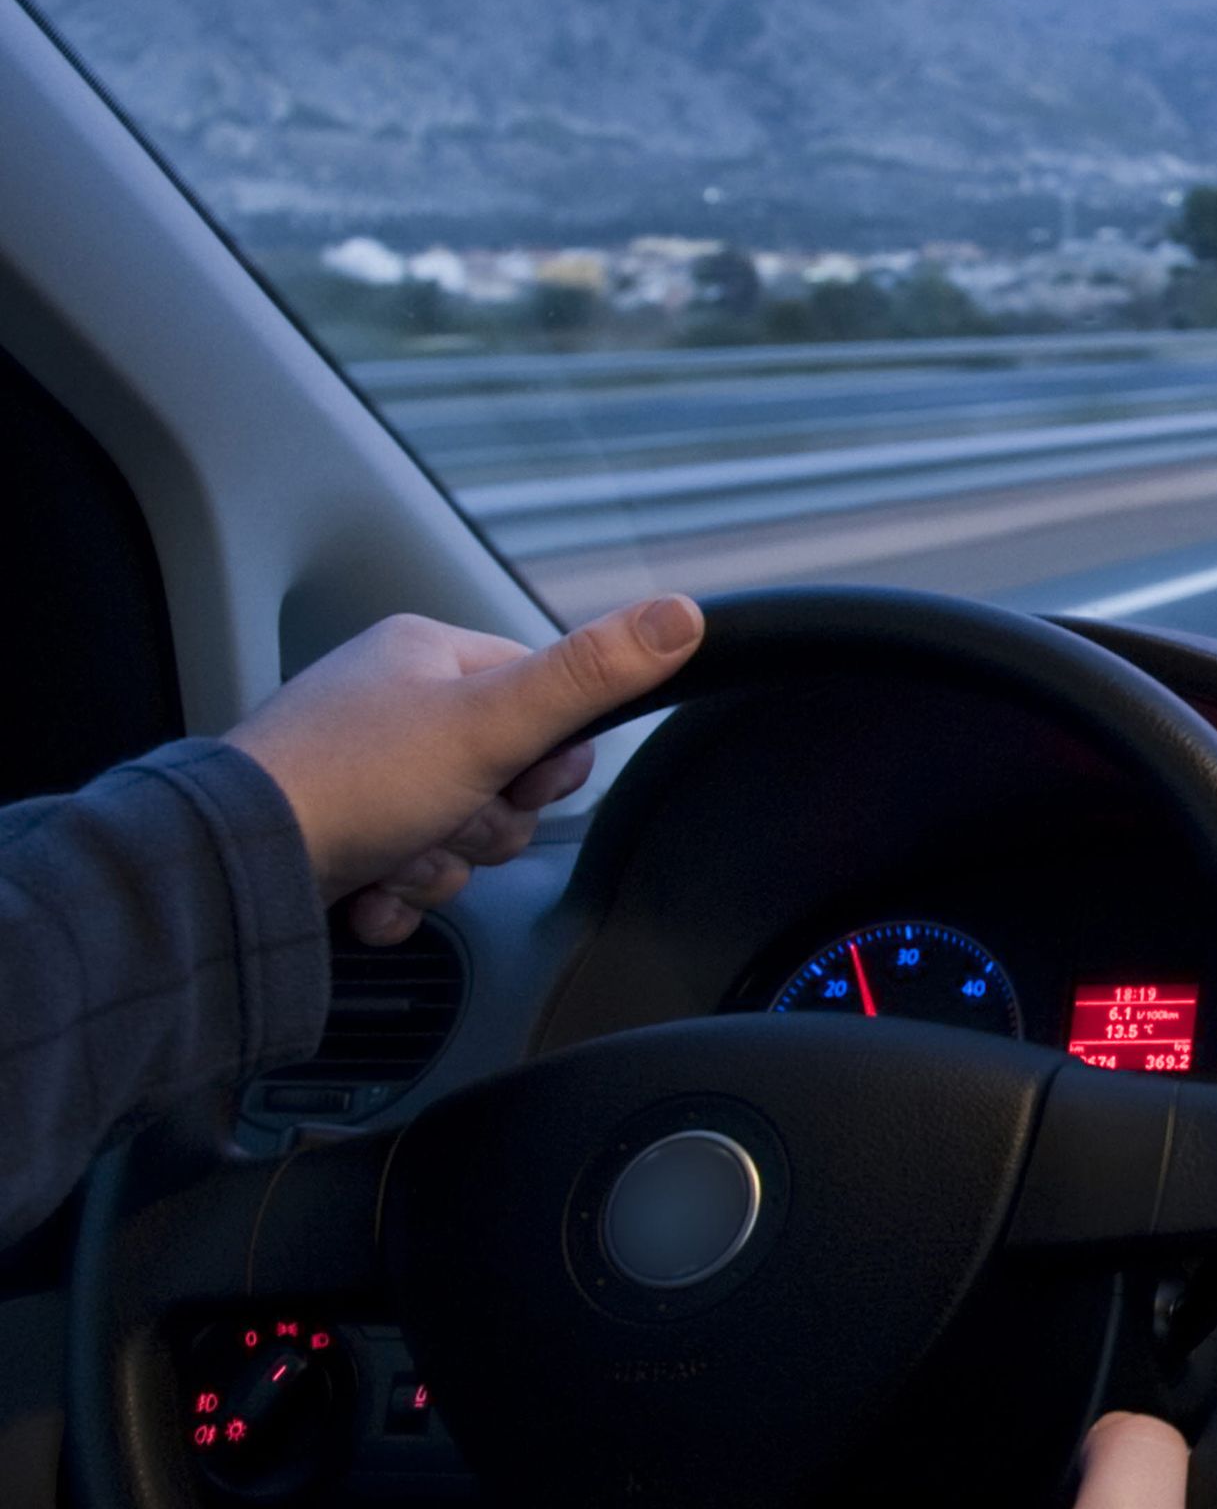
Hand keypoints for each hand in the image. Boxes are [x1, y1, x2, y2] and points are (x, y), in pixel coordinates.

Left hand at [224, 596, 704, 942]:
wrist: (240, 866)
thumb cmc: (354, 782)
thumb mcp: (493, 723)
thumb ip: (591, 676)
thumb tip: (684, 614)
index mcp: (424, 653)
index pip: (539, 698)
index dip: (547, 757)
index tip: (521, 779)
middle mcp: (386, 702)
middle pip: (501, 775)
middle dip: (486, 822)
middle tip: (448, 821)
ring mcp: (353, 770)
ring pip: (455, 830)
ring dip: (441, 864)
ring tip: (396, 859)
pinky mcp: (328, 833)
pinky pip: (401, 869)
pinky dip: (397, 893)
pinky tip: (372, 892)